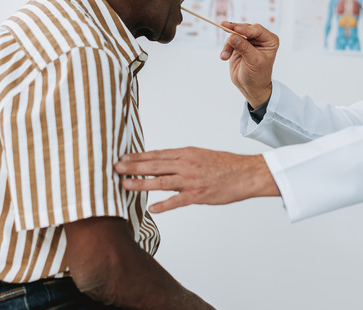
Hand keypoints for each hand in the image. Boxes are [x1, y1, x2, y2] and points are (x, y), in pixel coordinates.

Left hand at [114, 147, 279, 212]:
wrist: (247, 173)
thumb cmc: (225, 165)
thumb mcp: (201, 156)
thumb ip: (182, 161)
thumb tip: (163, 166)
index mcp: (187, 153)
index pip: (157, 154)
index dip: (138, 156)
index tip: (123, 158)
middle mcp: (187, 164)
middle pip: (155, 165)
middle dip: (133, 167)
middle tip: (116, 167)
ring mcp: (192, 180)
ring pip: (161, 181)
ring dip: (142, 183)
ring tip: (125, 185)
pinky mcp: (199, 194)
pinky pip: (178, 201)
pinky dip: (164, 205)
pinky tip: (152, 209)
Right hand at [219, 22, 278, 107]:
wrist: (251, 87)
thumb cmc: (258, 75)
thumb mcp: (253, 61)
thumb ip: (244, 48)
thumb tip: (233, 36)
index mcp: (269, 40)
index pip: (257, 30)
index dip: (246, 29)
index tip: (236, 30)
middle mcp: (259, 38)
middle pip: (245, 28)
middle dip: (234, 30)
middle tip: (224, 27)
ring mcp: (248, 41)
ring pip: (235, 34)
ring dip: (229, 43)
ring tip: (225, 55)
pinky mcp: (238, 46)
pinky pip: (230, 41)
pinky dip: (226, 48)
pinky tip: (224, 57)